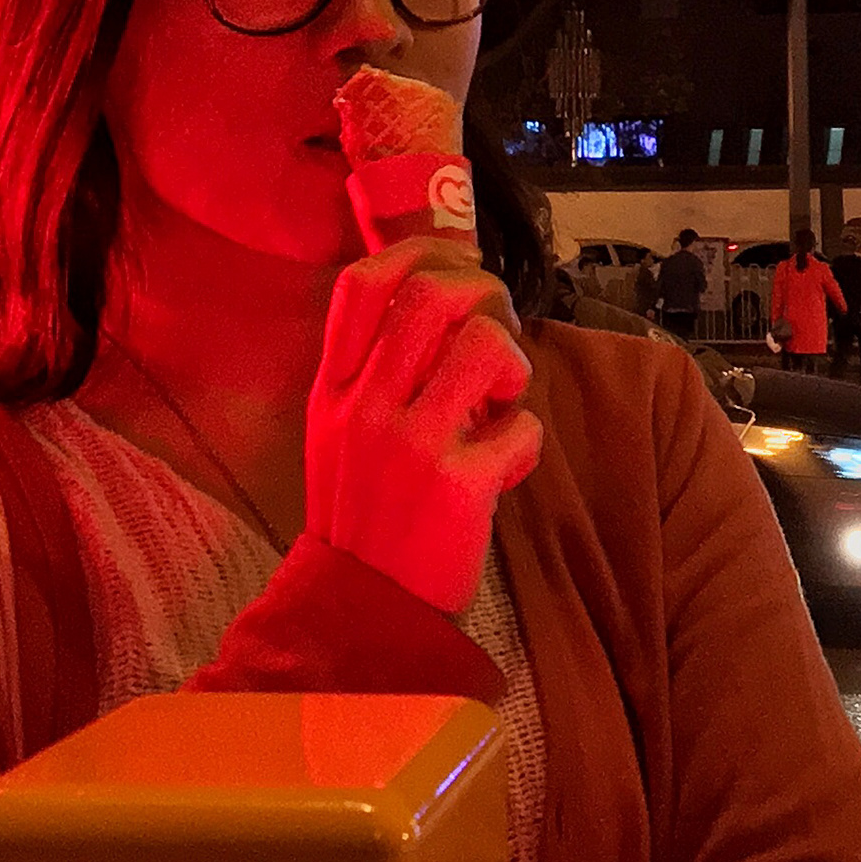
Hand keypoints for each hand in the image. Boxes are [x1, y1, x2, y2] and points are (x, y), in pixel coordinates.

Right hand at [305, 237, 543, 610]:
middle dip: (484, 297)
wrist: (364, 607)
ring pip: (485, 346)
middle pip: (432, 297)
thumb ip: (372, 373)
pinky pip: (521, 428)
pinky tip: (504, 467)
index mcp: (334, 389)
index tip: (452, 266)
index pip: (362, 285)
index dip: (416, 254)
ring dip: (513, 366)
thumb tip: (439, 307)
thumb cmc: (364, 514)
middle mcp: (366, 406)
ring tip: (503, 401)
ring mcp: (412, 444)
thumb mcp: (339, 434)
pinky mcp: (459, 485)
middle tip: (499, 331)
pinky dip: (526, 444)